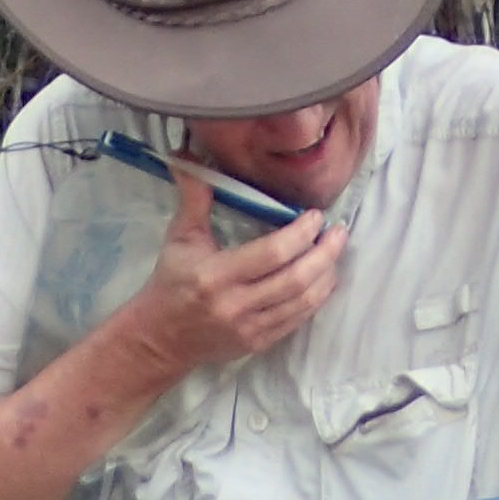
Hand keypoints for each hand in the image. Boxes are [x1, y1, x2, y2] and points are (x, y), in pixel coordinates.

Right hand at [130, 176, 342, 369]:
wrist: (160, 338)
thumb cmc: (171, 282)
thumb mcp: (179, 238)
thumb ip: (194, 199)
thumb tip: (189, 157)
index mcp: (215, 275)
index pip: (271, 254)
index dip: (299, 234)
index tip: (315, 216)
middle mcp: (235, 304)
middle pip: (295, 279)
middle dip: (324, 254)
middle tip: (338, 232)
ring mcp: (250, 327)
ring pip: (303, 302)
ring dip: (326, 275)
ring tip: (336, 251)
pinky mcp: (259, 342)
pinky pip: (298, 319)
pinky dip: (317, 297)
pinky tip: (324, 278)